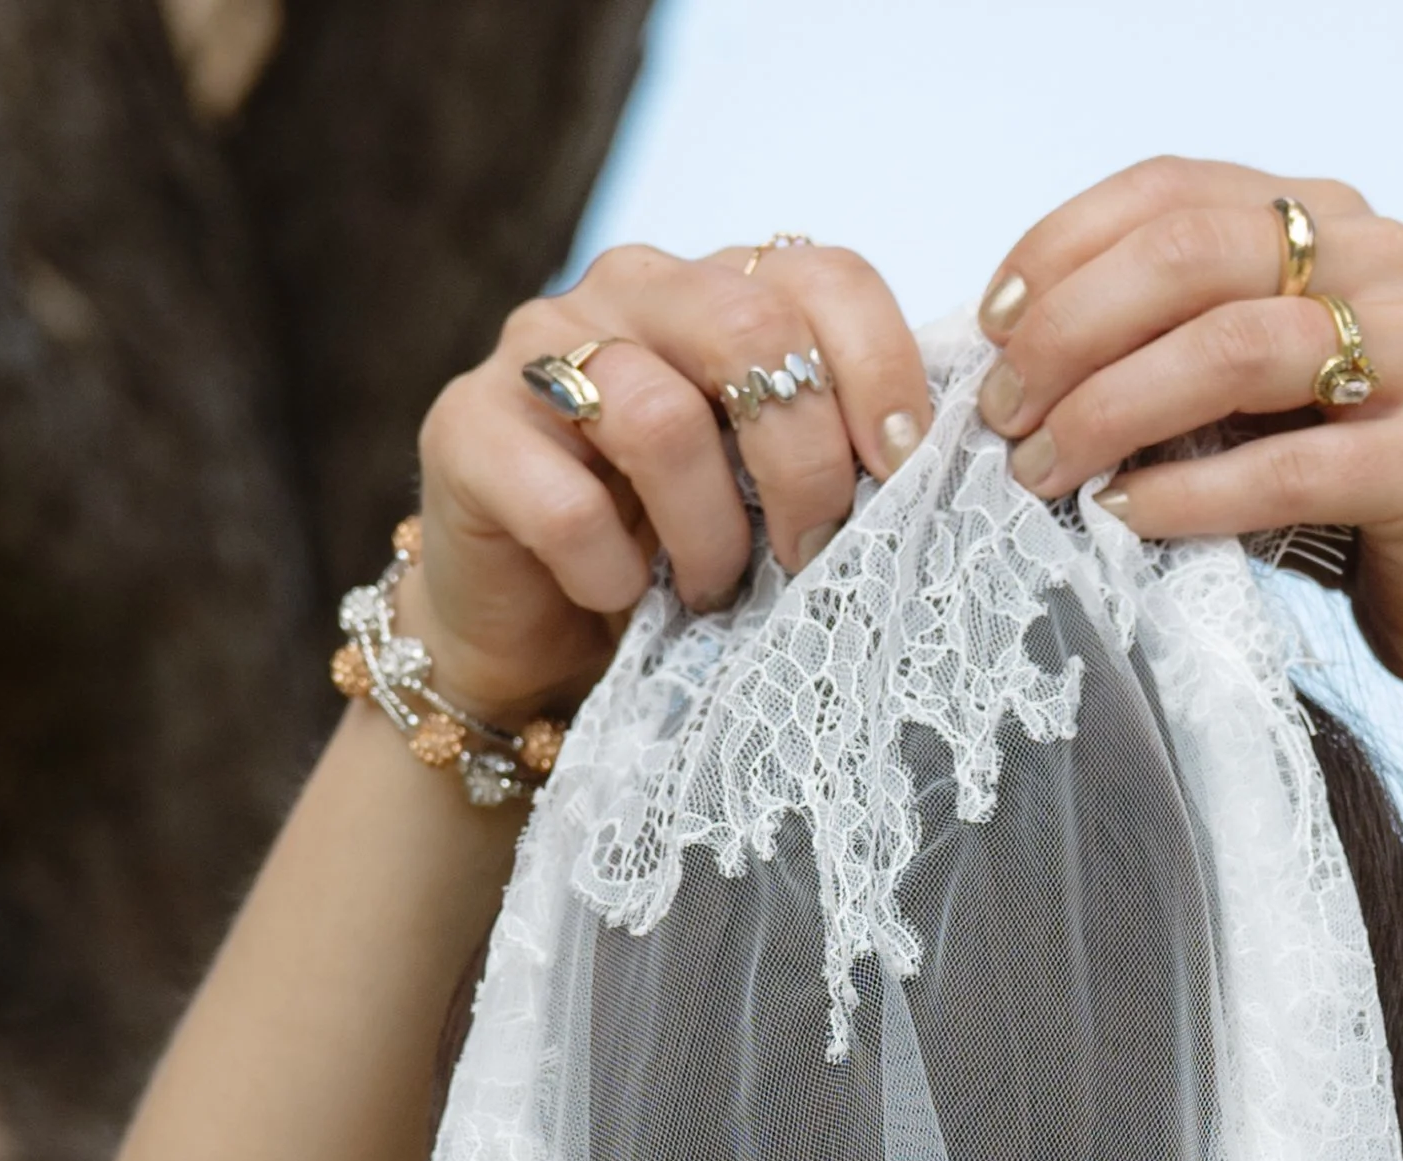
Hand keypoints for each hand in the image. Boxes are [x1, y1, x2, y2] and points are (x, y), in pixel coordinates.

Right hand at [411, 242, 933, 723]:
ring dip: (708, 533)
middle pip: (748, 333)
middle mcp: (630, 294)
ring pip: (657, 418)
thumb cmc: (672, 560)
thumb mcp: (772, 496)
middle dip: (802, 463)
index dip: (882, 372)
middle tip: (810, 556)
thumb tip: (937, 466)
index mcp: (720, 291)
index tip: (902, 477)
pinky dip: (611, 572)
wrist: (534, 641)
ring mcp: (538, 352)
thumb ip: (834, 449)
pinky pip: (563, 503)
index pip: (827, 277)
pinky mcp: (465, 428)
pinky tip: (619, 598)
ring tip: (710, 590)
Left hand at [974, 159, 1402, 722]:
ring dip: (1112, 411)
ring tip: (1044, 472)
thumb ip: (1162, 351)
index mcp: (1326, 221)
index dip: (1063, 249)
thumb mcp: (1241, 400)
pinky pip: (1289, 465)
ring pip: (1233, 348)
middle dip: (1070, 334)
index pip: (1172, 190)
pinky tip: (1123, 518)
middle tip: (1003, 415)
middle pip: (1190, 256)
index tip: (990, 330)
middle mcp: (1383, 258)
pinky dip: (1189, 493)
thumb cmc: (1334, 499)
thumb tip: (1010, 353)